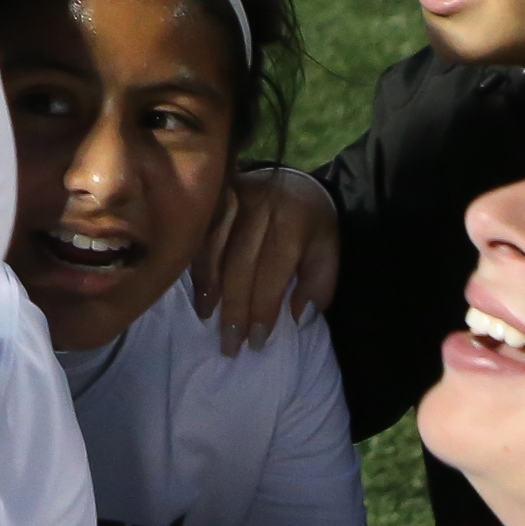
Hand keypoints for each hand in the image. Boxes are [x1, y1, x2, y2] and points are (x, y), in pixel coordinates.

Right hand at [189, 166, 339, 356]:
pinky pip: (200, 234)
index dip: (262, 309)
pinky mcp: (216, 197)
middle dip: (234, 308)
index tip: (256, 342)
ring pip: (214, 248)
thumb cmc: (312, 226)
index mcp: (292, 222)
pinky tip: (197, 290)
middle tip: (229, 344)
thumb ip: (316, 286)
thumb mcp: (327, 254)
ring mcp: (233, 198)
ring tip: (206, 316)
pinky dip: (197, 265)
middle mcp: (260, 207)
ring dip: (209, 287)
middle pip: (240, 264)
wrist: (296, 181)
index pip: (272, 272)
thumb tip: (293, 319)